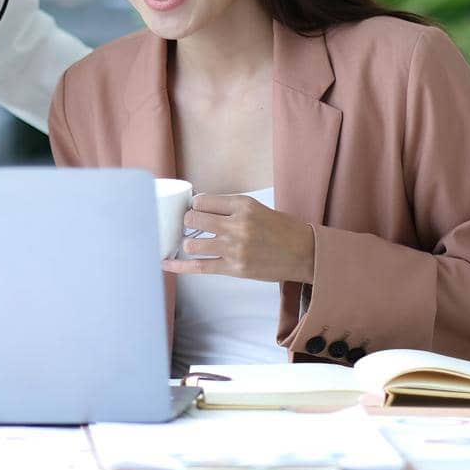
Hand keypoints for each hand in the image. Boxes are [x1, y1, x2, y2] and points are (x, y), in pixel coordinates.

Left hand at [162, 193, 316, 283]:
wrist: (304, 253)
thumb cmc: (282, 229)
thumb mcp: (256, 208)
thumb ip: (229, 208)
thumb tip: (199, 208)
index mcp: (242, 205)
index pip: (201, 200)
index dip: (194, 205)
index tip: (196, 210)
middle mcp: (236, 225)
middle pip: (192, 218)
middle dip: (187, 222)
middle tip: (192, 226)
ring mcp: (234, 248)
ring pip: (192, 242)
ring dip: (189, 242)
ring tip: (194, 242)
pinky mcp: (234, 269)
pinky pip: (199, 267)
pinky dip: (179, 266)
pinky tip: (165, 263)